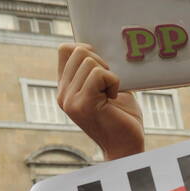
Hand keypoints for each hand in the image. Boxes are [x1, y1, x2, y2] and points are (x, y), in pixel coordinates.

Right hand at [57, 43, 144, 160]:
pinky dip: (114, 82)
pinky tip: (113, 99)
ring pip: (89, 61)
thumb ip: (96, 69)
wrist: (127, 146)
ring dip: (109, 75)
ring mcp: (70, 100)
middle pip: (78, 51)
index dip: (86, 50)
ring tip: (110, 95)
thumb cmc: (122, 117)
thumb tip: (97, 44)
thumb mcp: (106, 86)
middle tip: (108, 86)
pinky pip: (99, 74)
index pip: (65, 49)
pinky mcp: (83, 104)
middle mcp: (62, 94)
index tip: (102, 69)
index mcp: (65, 88)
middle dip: (101, 62)